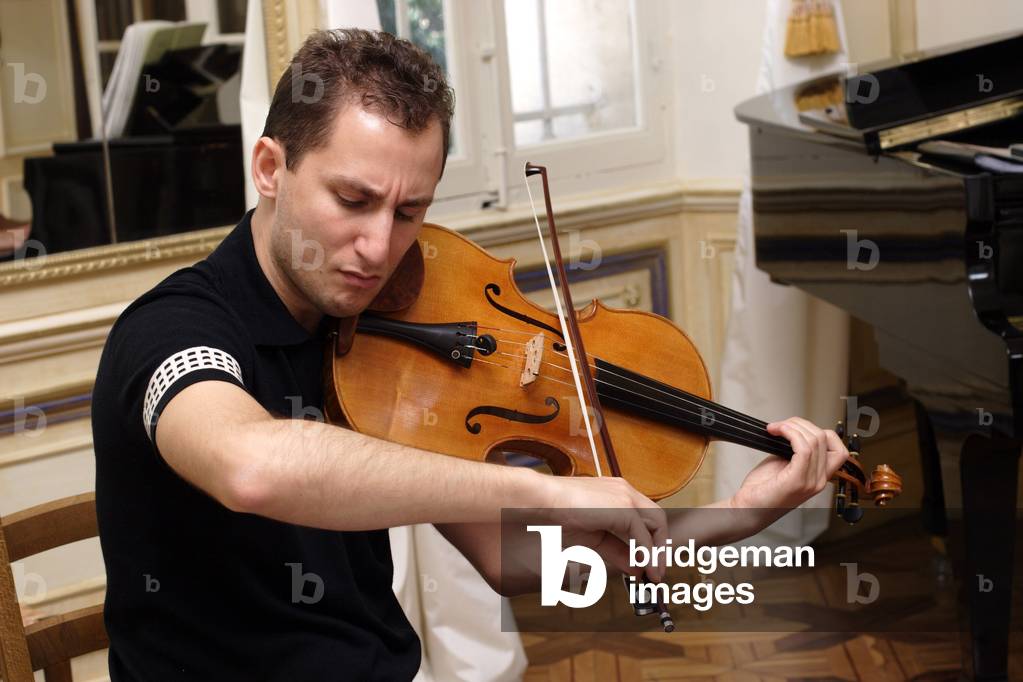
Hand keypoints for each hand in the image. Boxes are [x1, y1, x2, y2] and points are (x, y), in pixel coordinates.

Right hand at [538, 475, 667, 580]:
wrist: (542, 503)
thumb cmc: (558, 516)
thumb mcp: (594, 539)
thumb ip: (616, 551)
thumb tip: (636, 567)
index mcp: (616, 494)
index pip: (644, 518)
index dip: (650, 542)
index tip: (649, 564)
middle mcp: (624, 491)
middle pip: (656, 518)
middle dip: (660, 547)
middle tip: (657, 572)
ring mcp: (625, 496)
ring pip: (656, 523)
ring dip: (657, 551)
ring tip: (654, 574)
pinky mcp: (623, 506)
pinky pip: (643, 534)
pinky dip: (647, 553)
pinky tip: (644, 569)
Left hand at [731, 416, 848, 511]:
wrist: (746, 510)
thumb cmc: (761, 490)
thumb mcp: (783, 466)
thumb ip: (795, 451)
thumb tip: (794, 431)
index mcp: (818, 477)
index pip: (839, 450)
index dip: (822, 432)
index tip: (798, 429)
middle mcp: (818, 481)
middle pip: (825, 438)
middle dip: (801, 424)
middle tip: (781, 425)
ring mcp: (810, 482)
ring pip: (815, 440)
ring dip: (793, 426)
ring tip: (776, 428)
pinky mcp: (797, 481)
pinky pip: (804, 449)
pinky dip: (790, 434)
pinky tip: (778, 432)